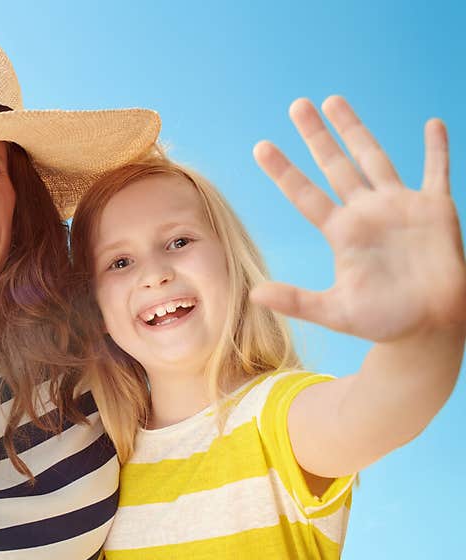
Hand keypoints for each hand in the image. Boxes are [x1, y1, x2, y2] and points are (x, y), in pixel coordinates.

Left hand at [251, 96, 465, 341]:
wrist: (429, 328)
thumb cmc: (383, 322)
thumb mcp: (335, 312)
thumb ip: (297, 301)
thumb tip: (253, 294)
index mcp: (342, 233)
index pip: (305, 194)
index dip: (284, 171)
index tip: (260, 146)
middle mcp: (366, 213)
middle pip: (335, 165)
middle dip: (316, 135)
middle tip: (296, 105)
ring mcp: (400, 207)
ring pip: (374, 157)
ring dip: (355, 129)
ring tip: (334, 100)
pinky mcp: (435, 210)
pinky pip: (437, 171)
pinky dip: (437, 149)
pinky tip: (433, 123)